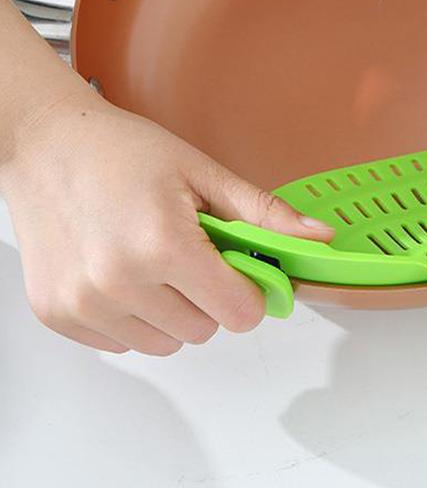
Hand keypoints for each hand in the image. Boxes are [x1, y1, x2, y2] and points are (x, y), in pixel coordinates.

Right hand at [0, 89, 333, 354]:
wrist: (47, 143)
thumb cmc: (122, 151)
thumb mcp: (203, 173)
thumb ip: (264, 213)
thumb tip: (318, 238)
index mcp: (163, 244)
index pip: (237, 313)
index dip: (249, 290)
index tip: (242, 268)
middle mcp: (118, 283)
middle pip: (204, 330)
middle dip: (210, 295)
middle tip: (190, 250)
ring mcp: (84, 304)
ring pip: (165, 343)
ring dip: (173, 311)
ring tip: (153, 258)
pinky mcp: (59, 315)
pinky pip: (124, 343)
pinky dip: (135, 316)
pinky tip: (123, 270)